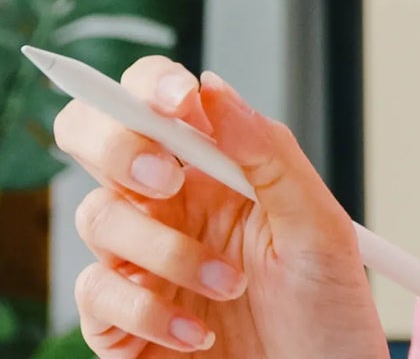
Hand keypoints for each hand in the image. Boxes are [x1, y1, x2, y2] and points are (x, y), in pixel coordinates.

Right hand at [53, 55, 384, 358]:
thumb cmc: (329, 318)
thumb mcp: (320, 230)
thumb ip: (268, 154)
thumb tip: (212, 89)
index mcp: (210, 170)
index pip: (153, 100)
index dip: (150, 85)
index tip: (180, 99)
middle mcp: (166, 207)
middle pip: (90, 137)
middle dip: (116, 145)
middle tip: (170, 180)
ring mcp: (137, 263)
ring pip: (96, 217)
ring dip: (166, 251)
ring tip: (230, 287)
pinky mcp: (120, 324)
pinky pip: (95, 294)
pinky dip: (146, 313)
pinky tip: (197, 335)